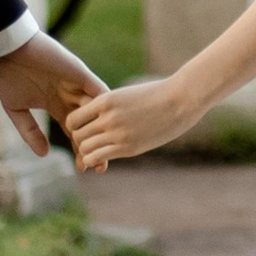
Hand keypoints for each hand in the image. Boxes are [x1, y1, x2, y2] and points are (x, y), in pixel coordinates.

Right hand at [0, 31, 104, 157]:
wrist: (9, 49)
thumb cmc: (8, 74)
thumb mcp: (15, 109)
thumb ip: (29, 131)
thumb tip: (44, 154)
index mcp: (56, 104)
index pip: (73, 132)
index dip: (80, 150)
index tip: (84, 169)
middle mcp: (70, 96)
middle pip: (89, 126)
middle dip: (96, 145)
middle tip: (101, 167)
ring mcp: (77, 85)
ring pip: (97, 111)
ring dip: (103, 130)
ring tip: (107, 151)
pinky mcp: (80, 73)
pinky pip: (98, 90)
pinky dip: (105, 106)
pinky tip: (110, 125)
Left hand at [66, 72, 201, 172]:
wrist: (181, 100)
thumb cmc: (158, 95)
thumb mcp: (128, 95)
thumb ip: (111, 106)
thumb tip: (100, 115)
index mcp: (105, 100)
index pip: (73, 119)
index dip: (76, 127)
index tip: (86, 130)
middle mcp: (107, 116)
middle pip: (77, 135)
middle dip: (81, 141)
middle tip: (91, 143)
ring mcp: (117, 132)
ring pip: (84, 148)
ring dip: (88, 152)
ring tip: (98, 152)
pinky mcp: (128, 147)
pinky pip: (98, 157)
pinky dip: (96, 161)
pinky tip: (104, 159)